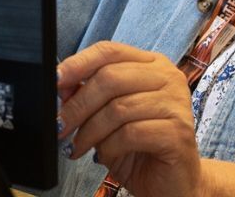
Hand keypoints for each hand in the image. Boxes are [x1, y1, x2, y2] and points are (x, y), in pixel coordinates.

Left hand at [56, 41, 202, 196]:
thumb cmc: (139, 147)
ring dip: (90, 131)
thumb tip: (60, 83)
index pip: (110, 51)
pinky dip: (109, 146)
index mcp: (152, 65)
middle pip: (110, 77)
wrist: (172, 183)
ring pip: (118, 107)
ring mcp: (177, 104)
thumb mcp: (108, 116)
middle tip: (60, 126)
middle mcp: (168, 77)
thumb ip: (88, 95)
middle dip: (78, 104)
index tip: (55, 81)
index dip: (78, 63)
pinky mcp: (179, 132)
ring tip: (78, 147)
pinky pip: (131, 133)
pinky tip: (105, 156)